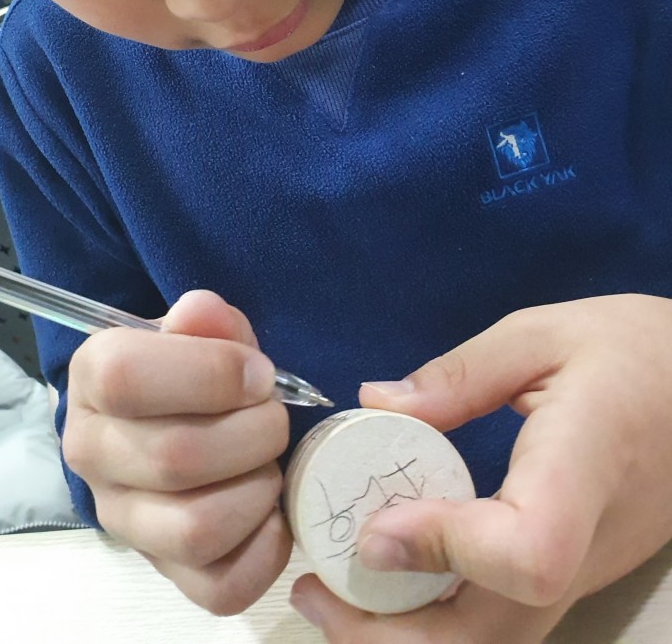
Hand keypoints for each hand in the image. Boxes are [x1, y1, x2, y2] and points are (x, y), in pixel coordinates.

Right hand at [63, 289, 291, 614]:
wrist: (167, 418)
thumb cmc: (188, 368)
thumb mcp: (196, 331)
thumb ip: (205, 319)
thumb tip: (204, 313)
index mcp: (92, 379)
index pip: (126, 377)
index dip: (211, 373)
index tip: (258, 374)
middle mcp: (92, 453)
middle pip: (174, 457)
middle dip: (253, 433)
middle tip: (274, 417)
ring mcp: (123, 520)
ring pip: (195, 528)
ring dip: (258, 490)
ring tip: (268, 463)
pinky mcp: (164, 571)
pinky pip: (220, 587)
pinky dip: (265, 550)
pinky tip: (270, 512)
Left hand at [290, 295, 671, 642]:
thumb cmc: (633, 350)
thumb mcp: (542, 334)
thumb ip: (459, 373)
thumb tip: (372, 402)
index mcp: (584, 466)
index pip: (528, 550)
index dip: (447, 552)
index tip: (375, 529)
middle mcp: (588, 541)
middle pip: (501, 631)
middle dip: (395, 634)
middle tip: (315, 591)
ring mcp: (588, 570)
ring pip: (501, 641)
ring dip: (409, 638)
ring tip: (336, 597)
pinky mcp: (578, 574)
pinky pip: (507, 619)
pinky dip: (440, 620)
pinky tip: (392, 581)